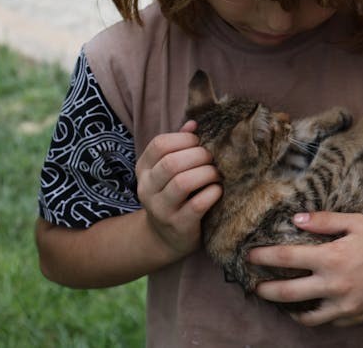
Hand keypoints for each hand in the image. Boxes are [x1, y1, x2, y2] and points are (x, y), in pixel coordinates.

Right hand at [135, 120, 222, 261]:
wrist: (166, 238)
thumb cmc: (175, 195)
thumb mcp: (170, 171)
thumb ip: (179, 146)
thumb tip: (194, 123)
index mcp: (144, 169)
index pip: (159, 144)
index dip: (183, 139)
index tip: (199, 142)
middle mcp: (147, 189)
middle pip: (171, 163)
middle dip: (199, 155)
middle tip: (212, 159)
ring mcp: (161, 209)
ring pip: (183, 183)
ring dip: (206, 173)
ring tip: (216, 174)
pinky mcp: (178, 226)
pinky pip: (197, 204)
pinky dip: (212, 193)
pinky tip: (218, 191)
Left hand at [247, 212, 362, 326]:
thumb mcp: (356, 221)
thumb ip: (324, 220)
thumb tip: (295, 220)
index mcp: (332, 258)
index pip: (286, 259)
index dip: (263, 257)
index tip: (249, 255)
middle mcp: (335, 285)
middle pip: (286, 293)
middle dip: (264, 289)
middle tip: (253, 285)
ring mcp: (344, 306)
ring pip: (304, 315)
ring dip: (285, 308)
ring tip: (276, 299)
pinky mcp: (354, 317)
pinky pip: (325, 321)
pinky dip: (311, 315)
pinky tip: (306, 306)